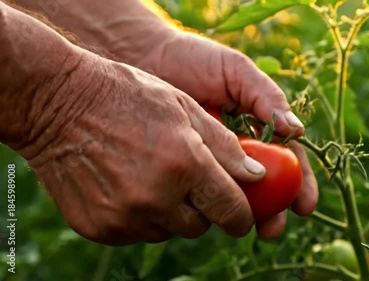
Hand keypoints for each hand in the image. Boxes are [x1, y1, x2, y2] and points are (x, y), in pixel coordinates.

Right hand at [22, 48, 269, 244]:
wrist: (57, 103)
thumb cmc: (128, 96)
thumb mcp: (185, 108)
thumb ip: (225, 147)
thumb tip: (256, 177)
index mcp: (185, 164)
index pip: (231, 210)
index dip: (242, 216)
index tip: (242, 215)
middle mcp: (157, 198)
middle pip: (201, 226)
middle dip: (203, 208)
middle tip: (189, 180)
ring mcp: (125, 217)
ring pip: (169, 230)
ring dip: (171, 211)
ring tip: (153, 175)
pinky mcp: (100, 228)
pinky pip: (137, 232)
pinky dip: (141, 216)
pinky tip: (128, 183)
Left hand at [128, 30, 318, 238]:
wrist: (141, 57)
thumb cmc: (192, 59)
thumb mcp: (235, 71)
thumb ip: (265, 96)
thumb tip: (296, 130)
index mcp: (256, 126)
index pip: (286, 159)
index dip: (299, 184)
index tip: (304, 205)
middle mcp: (236, 147)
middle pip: (264, 186)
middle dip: (274, 211)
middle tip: (273, 229)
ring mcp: (209, 159)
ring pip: (234, 194)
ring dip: (246, 216)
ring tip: (250, 230)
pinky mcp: (182, 167)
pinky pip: (199, 190)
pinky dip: (209, 206)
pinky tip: (212, 216)